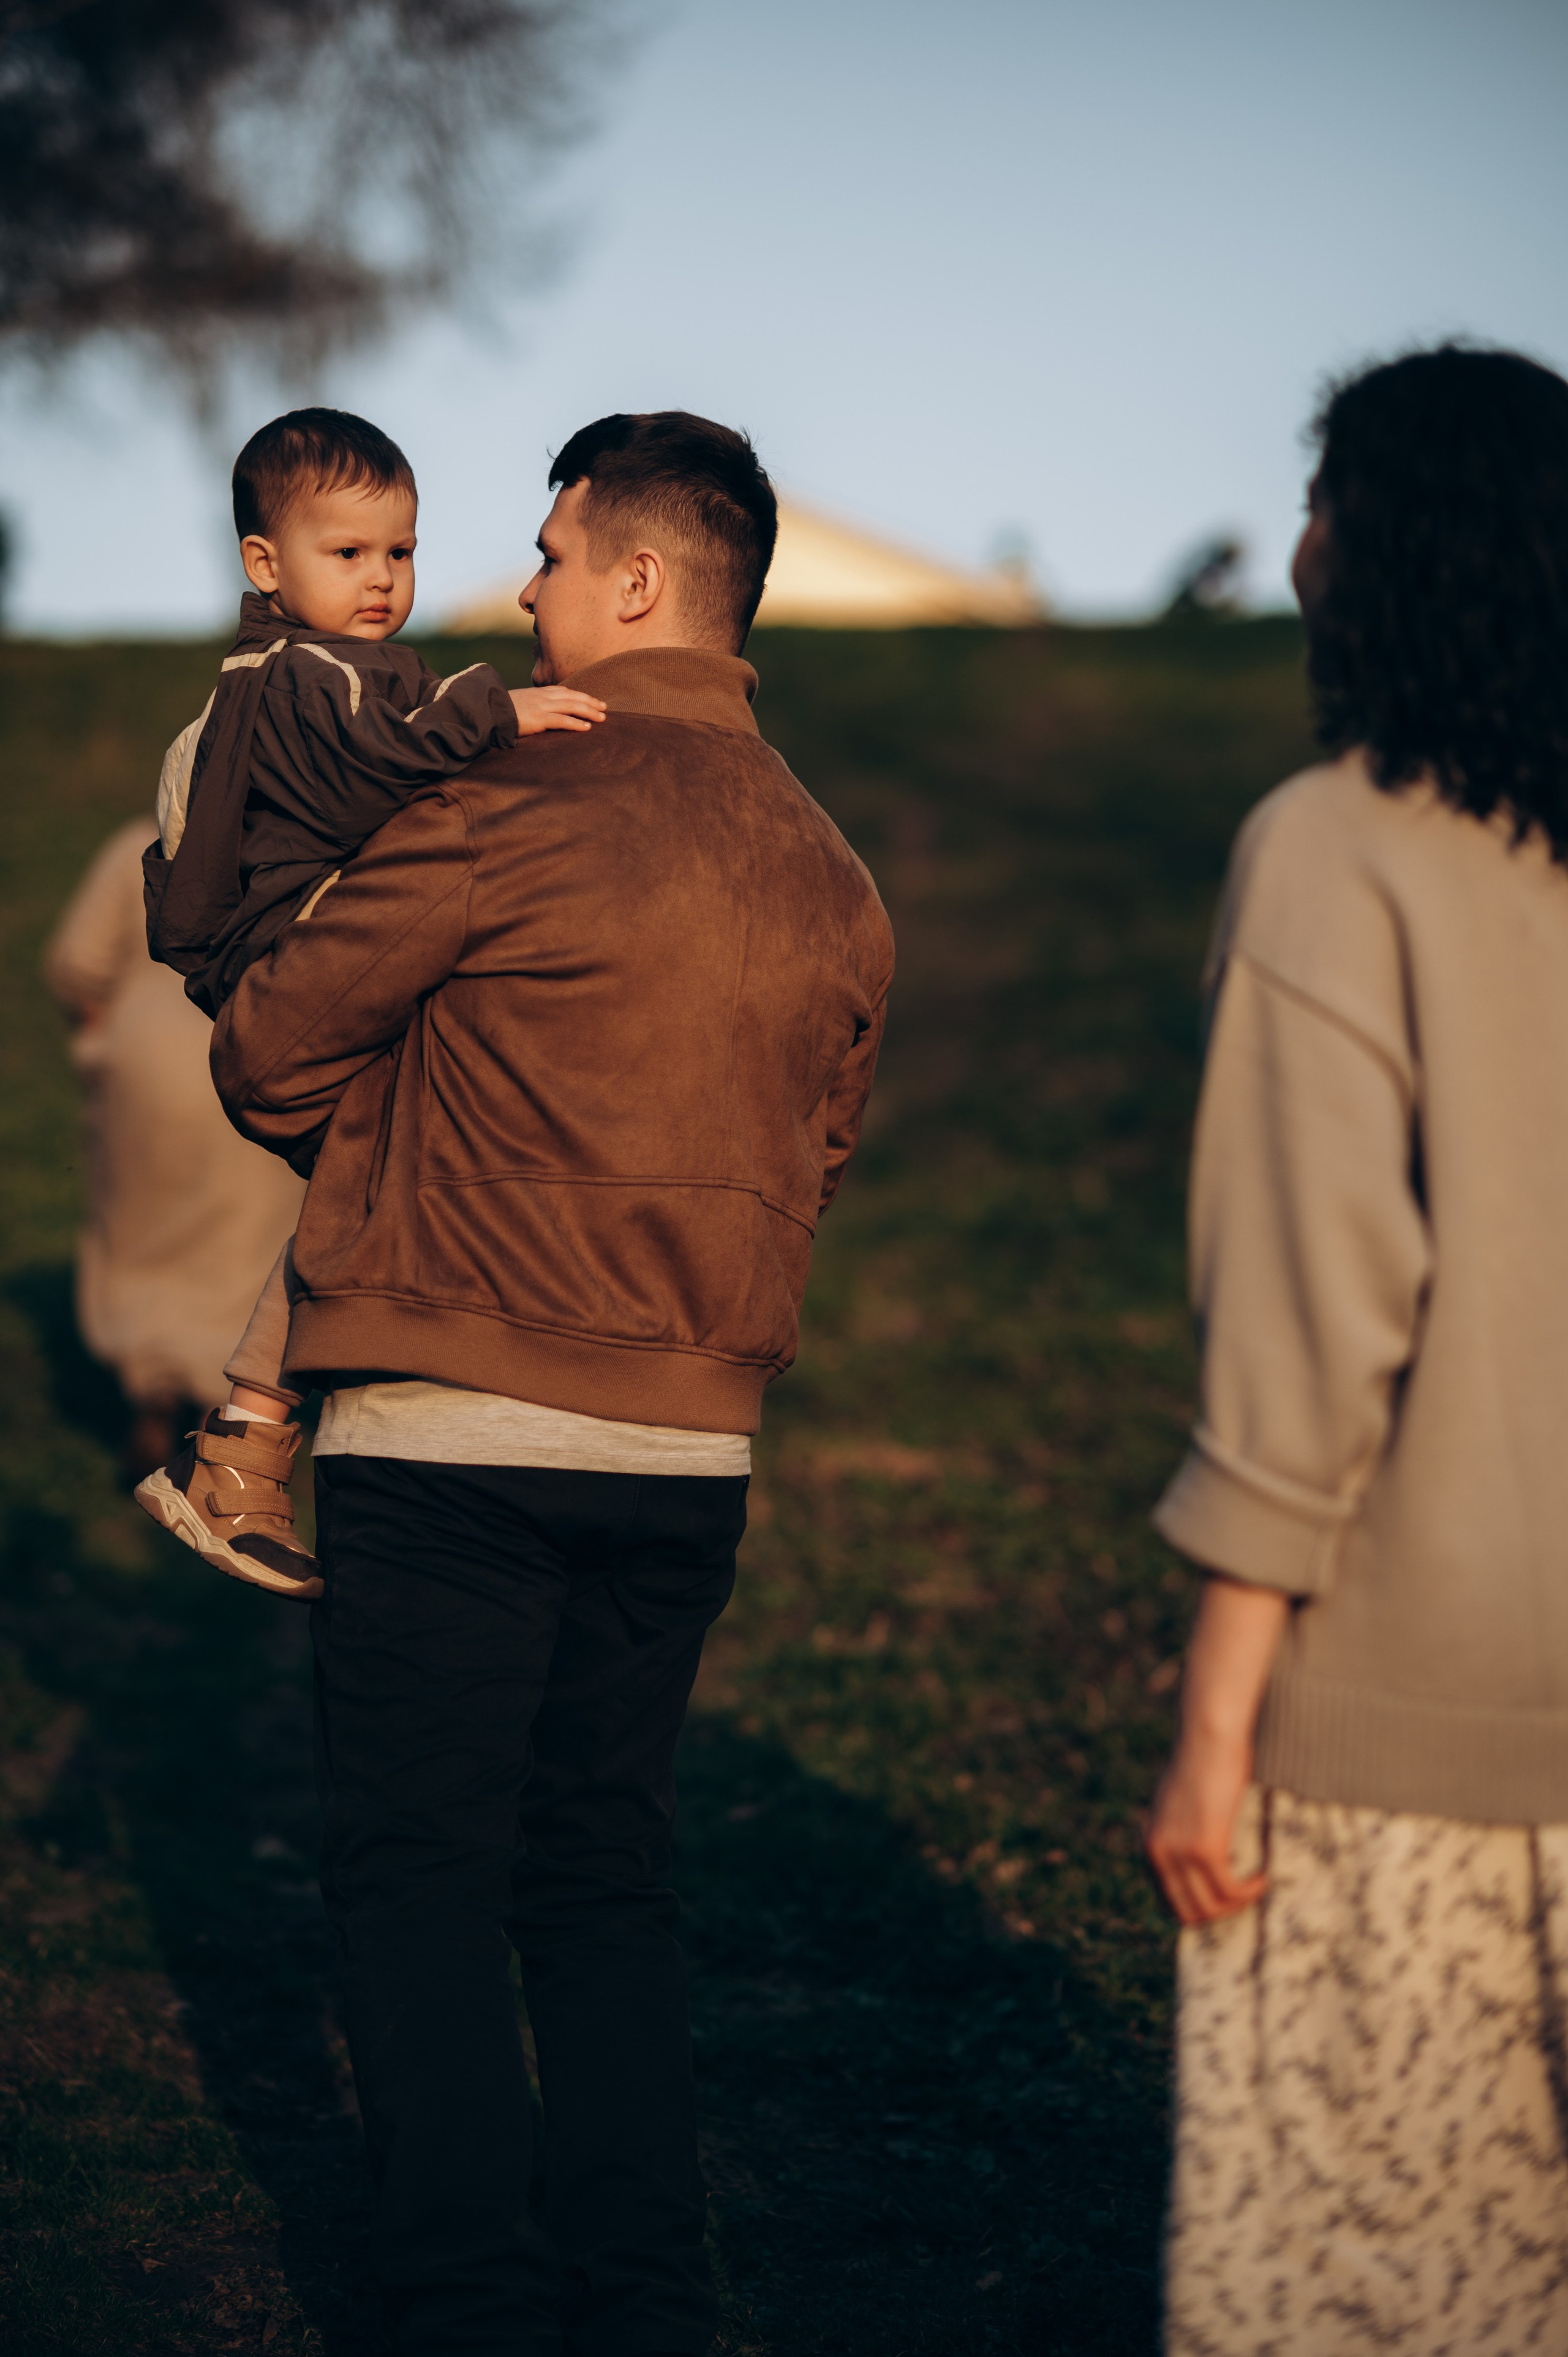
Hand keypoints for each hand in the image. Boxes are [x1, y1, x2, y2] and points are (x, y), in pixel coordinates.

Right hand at [509, 687, 606, 734]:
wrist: (488, 711)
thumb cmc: (501, 710)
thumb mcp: (520, 703)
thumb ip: (532, 705)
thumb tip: (540, 713)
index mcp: (539, 692)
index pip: (564, 691)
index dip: (580, 695)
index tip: (593, 700)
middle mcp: (543, 696)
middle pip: (573, 696)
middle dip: (590, 702)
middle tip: (604, 708)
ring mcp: (542, 706)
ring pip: (571, 706)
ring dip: (589, 711)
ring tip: (602, 718)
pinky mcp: (539, 719)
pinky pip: (562, 720)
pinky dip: (576, 723)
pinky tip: (587, 727)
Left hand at [1144, 1725, 1265, 1924]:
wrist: (1208, 1735)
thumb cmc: (1201, 1763)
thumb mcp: (1178, 1804)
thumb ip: (1179, 1832)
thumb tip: (1199, 1859)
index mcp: (1149, 1845)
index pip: (1168, 1901)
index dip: (1199, 1907)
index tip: (1225, 1898)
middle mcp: (1158, 1854)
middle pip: (1188, 1912)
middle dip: (1219, 1913)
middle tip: (1243, 1897)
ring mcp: (1179, 1853)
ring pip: (1211, 1907)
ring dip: (1237, 1904)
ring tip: (1255, 1886)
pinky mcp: (1205, 1848)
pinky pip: (1229, 1890)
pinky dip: (1249, 1892)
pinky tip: (1261, 1878)